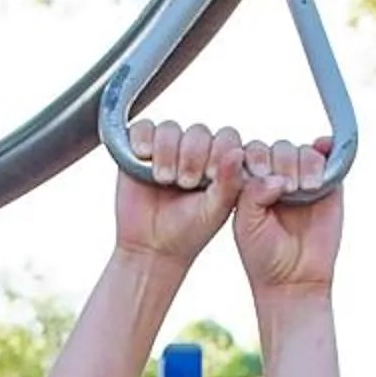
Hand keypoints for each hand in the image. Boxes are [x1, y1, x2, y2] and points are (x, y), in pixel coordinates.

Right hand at [115, 117, 244, 270]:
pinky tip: (144, 156)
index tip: (213, 175)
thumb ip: (230, 182)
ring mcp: (166, 149)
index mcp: (219, 163)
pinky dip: (142, 139)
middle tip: (186, 183)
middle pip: (198, 132)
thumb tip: (237, 152)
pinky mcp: (139, 150)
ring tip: (164, 178)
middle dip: (193, 156)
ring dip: (167, 151)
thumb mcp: (215, 210)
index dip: (221, 151)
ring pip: (170, 129)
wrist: (151, 248)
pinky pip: (141, 129)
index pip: (226, 139)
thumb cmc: (188, 231)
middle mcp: (194, 152)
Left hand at [233, 137, 342, 300]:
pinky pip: (329, 158)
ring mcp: (303, 178)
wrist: (294, 278)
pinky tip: (324, 150)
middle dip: (282, 163)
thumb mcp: (246, 224)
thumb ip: (252, 194)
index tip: (259, 173)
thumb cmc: (263, 255)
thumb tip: (274, 176)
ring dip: (305, 163)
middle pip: (280, 149)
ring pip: (304, 152)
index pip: (253, 153)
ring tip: (304, 188)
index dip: (256, 157)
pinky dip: (327, 149)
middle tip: (288, 188)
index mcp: (251, 182)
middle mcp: (276, 177)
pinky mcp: (328, 184)